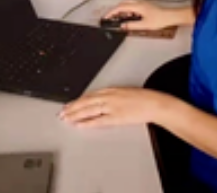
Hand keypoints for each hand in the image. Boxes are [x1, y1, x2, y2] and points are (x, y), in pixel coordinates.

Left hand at [59, 87, 173, 127]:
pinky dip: (87, 123)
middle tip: (62, 113)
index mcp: (111, 90)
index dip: (77, 100)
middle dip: (72, 108)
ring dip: (76, 115)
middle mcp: (109, 97)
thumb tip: (101, 102)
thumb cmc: (143, 98)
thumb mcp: (125, 92)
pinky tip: (79, 125)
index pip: (89, 95)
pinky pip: (98, 120)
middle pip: (86, 102)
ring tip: (67, 119)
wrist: (154, 103)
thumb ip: (112, 96)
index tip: (69, 104)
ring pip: (89, 110)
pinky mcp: (116, 117)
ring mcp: (112, 107)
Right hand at [102, 0, 173, 30]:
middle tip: (111, 18)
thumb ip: (132, 25)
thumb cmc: (160, 19)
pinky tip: (129, 17)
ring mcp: (141, 4)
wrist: (169, 16)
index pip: (120, 7)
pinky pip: (132, 6)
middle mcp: (138, 3)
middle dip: (115, 10)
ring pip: (127, 4)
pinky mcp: (144, 6)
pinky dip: (127, 10)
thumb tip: (123, 26)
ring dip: (121, 10)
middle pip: (122, 4)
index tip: (106, 17)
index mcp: (137, 6)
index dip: (112, 12)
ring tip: (119, 19)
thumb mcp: (144, 25)